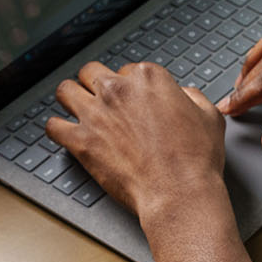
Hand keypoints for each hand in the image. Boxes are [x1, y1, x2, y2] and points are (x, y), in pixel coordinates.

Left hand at [46, 61, 226, 215]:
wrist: (179, 191)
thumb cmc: (195, 158)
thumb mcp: (209, 116)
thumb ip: (193, 97)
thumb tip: (184, 94)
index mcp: (148, 78)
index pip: (129, 69)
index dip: (131, 85)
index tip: (133, 98)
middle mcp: (118, 90)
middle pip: (91, 72)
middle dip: (96, 84)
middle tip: (102, 99)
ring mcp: (95, 113)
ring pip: (65, 90)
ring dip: (71, 99)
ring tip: (76, 108)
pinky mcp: (80, 141)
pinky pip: (52, 126)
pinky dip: (57, 129)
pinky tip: (65, 133)